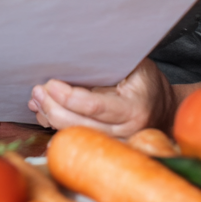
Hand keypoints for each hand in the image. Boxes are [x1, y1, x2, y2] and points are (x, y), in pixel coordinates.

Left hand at [28, 58, 178, 136]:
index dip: (68, 97)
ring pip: (75, 134)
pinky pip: (77, 138)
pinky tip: (43, 114)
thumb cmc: (146, 80)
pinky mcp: (106, 146)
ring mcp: (115, 143)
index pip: (94, 106)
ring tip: (36, 100)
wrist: (164, 108)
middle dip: (53, 108)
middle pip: (80, 124)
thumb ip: (109, 62)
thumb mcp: (135, 64)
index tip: (50, 84)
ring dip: (50, 117)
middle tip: (37, 91)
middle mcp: (125, 131)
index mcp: (133, 108)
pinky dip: (56, 126)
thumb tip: (73, 54)